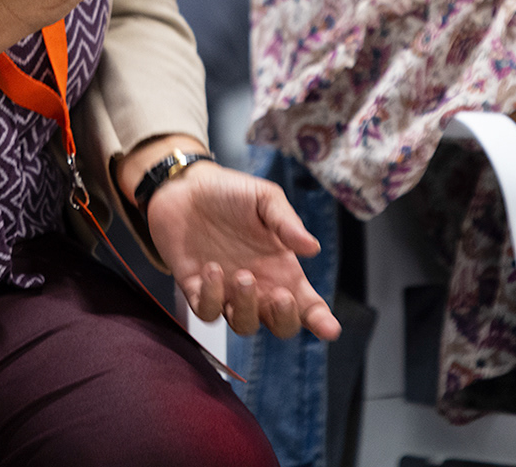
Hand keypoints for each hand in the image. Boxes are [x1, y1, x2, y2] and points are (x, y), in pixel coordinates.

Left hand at [144, 160, 340, 340]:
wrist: (184, 186)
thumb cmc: (230, 192)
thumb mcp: (264, 199)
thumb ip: (287, 223)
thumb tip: (312, 247)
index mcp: (281, 268)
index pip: (307, 304)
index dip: (321, 321)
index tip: (330, 329)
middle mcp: (258, 286)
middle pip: (280, 325)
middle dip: (284, 319)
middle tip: (280, 295)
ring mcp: (227, 291)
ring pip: (244, 325)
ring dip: (246, 307)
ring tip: (242, 275)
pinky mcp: (197, 290)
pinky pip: (208, 312)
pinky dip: (211, 297)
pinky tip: (211, 268)